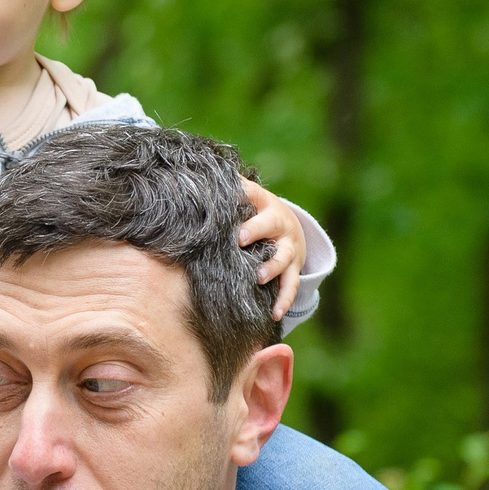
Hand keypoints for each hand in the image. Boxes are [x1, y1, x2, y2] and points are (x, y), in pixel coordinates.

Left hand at [239, 178, 306, 320]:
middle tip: (240, 240)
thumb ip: (228, 188)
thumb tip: (195, 175)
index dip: (244, 198)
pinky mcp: (293, 270)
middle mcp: (280, 225)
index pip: (255, 196)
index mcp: (265, 205)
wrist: (290, 228)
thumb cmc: (257, 212)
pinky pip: (291, 286)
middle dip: (257, 231)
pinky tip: (274, 314)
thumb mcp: (248, 197)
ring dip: (272, 268)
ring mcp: (289, 249)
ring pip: (284, 258)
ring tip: (258, 278)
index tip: (229, 204)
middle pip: (272, 225)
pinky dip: (284, 300)